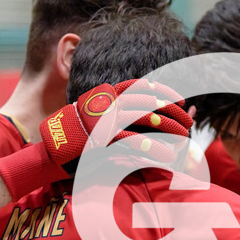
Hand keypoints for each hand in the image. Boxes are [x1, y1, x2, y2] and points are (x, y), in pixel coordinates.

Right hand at [39, 80, 192, 174]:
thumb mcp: (92, 115)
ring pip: (146, 118)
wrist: (52, 148)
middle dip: (171, 110)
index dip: (162, 90)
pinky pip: (135, 140)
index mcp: (106, 95)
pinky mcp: (105, 139)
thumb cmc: (74, 134)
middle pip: (148, 102)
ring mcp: (107, 120)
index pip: (139, 86)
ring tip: (184, 134)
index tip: (179, 97)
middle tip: (187, 119)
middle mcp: (108, 104)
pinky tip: (166, 153)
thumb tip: (131, 107)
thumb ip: (112, 109)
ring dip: (168, 126)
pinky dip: (152, 146)